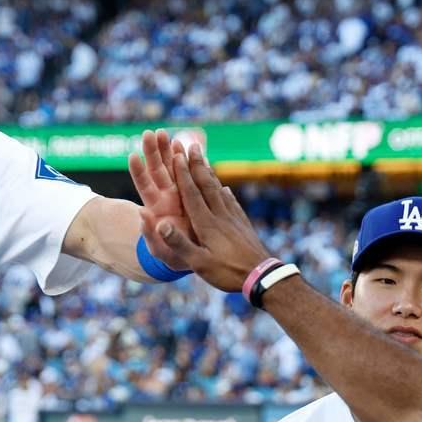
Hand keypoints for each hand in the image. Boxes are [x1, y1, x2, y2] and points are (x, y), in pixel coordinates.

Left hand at [128, 129, 194, 267]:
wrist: (192, 256)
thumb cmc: (171, 256)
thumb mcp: (159, 250)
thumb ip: (149, 234)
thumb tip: (140, 214)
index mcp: (156, 209)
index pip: (144, 186)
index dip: (138, 171)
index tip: (133, 155)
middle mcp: (166, 197)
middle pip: (157, 171)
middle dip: (153, 152)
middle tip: (150, 133)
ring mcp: (180, 193)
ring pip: (172, 168)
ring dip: (169, 151)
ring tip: (165, 134)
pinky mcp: (194, 194)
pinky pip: (190, 173)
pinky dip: (188, 159)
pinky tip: (186, 145)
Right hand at [152, 144, 272, 292]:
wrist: (262, 277)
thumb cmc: (227, 273)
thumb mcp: (198, 264)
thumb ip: (179, 243)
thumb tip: (160, 224)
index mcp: (206, 224)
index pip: (192, 194)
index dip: (183, 174)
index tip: (176, 155)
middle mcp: (219, 216)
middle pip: (206, 185)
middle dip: (196, 165)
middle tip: (191, 145)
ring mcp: (233, 219)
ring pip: (219, 191)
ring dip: (210, 174)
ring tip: (204, 160)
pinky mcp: (243, 225)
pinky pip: (232, 203)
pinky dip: (225, 193)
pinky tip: (226, 189)